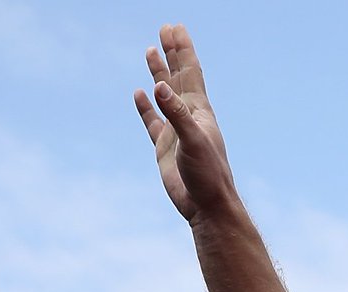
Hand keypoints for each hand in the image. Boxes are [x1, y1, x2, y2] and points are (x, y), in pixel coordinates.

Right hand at [133, 24, 235, 221]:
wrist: (206, 206)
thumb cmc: (208, 175)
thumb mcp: (193, 141)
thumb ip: (176, 114)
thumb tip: (159, 86)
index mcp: (200, 112)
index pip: (191, 73)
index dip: (183, 50)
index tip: (175, 27)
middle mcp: (188, 118)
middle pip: (178, 77)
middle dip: (172, 53)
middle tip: (165, 28)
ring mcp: (176, 132)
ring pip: (164, 95)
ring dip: (159, 73)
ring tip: (151, 51)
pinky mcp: (164, 148)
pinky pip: (152, 121)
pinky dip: (146, 107)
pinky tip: (140, 94)